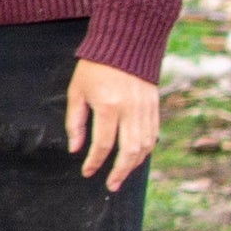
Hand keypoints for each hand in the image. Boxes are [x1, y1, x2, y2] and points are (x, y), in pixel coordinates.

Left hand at [65, 59, 159, 190]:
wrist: (126, 44)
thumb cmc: (95, 67)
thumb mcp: (77, 91)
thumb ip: (75, 122)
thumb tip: (76, 149)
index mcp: (108, 106)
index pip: (103, 144)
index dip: (94, 162)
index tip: (87, 172)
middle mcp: (130, 110)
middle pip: (128, 151)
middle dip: (119, 172)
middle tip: (110, 185)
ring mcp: (146, 109)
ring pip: (145, 146)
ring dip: (133, 165)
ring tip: (121, 175)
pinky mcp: (155, 106)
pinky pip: (153, 135)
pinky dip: (145, 151)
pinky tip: (135, 159)